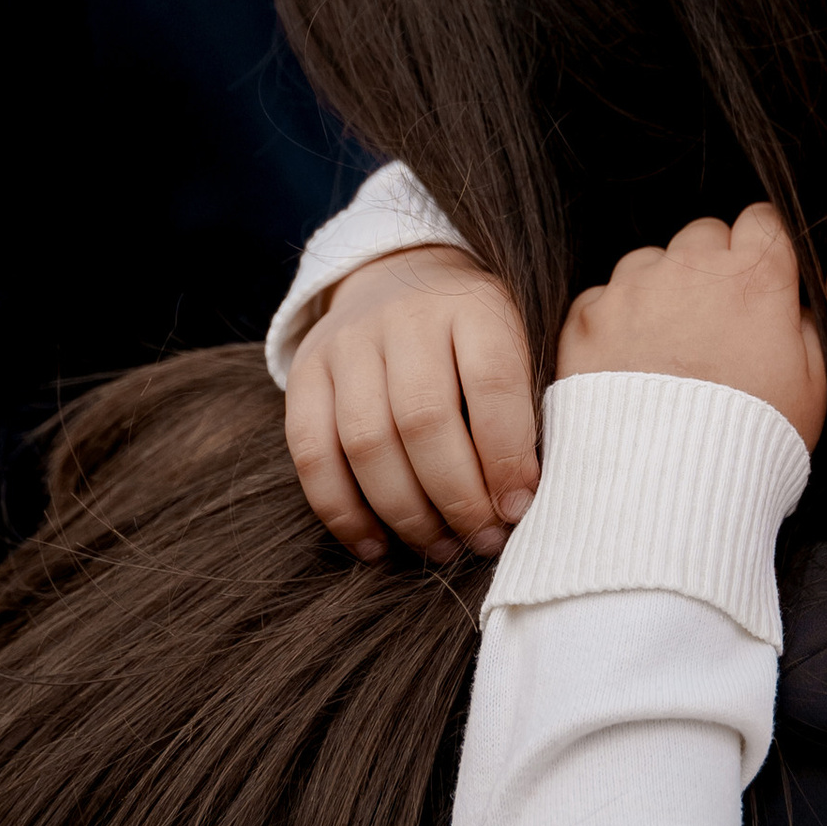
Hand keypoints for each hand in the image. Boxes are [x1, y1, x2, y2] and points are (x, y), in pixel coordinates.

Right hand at [284, 246, 538, 563]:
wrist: (396, 277)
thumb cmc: (473, 336)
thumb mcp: (515, 343)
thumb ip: (522, 409)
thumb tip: (521, 502)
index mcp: (473, 305)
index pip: (492, 383)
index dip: (506, 456)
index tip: (518, 508)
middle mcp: (405, 318)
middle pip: (424, 420)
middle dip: (457, 497)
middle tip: (482, 540)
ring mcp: (347, 344)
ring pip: (367, 442)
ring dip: (405, 513)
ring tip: (438, 548)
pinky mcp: (304, 372)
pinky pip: (312, 453)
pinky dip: (342, 511)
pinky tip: (375, 545)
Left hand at [556, 208, 826, 453]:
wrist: (666, 486)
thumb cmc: (751, 441)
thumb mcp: (813, 388)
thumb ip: (805, 328)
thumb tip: (793, 305)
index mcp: (755, 279)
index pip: (765, 222)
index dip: (765, 250)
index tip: (762, 278)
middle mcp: (690, 270)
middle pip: (704, 236)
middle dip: (711, 267)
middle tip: (715, 322)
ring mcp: (632, 290)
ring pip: (649, 262)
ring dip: (659, 291)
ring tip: (666, 351)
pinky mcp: (587, 319)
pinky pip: (603, 299)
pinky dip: (614, 322)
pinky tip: (628, 366)